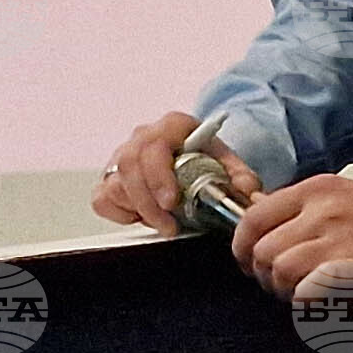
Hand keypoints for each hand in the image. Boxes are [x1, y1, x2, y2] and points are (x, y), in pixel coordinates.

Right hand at [93, 110, 262, 234]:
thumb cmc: (207, 157)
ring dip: (139, 209)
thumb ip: (241, 177)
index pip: (154, 146)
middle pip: (130, 165)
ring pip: (115, 182)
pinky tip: (141, 216)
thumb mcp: (229, 163)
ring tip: (164, 225)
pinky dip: (118, 212)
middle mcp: (142, 136)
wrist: (194, 155)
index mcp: (172, 126)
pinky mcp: (110, 177)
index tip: (172, 202)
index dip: (158, 176)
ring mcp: (122, 156)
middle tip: (169, 225)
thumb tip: (250, 194)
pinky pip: (102, 196)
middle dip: (148, 201)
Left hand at [231, 175, 352, 303]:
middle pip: (261, 251)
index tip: (249, 264)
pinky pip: (305, 294)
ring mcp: (336, 238)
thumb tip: (258, 222)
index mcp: (314, 189)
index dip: (242, 247)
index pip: (252, 217)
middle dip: (266, 276)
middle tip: (286, 287)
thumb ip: (301, 208)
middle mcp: (319, 209)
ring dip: (287, 292)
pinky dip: (308, 306)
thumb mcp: (342, 195)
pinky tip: (325, 305)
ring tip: (307, 296)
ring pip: (279, 272)